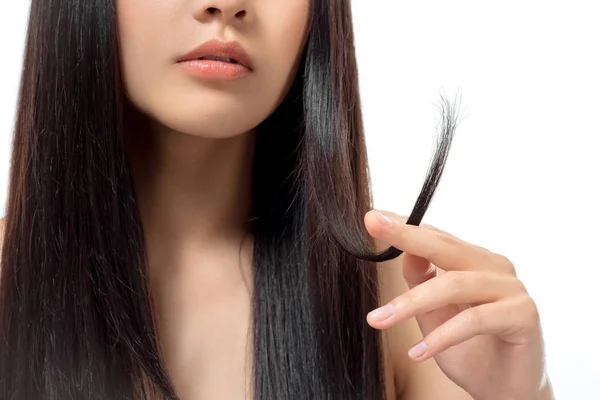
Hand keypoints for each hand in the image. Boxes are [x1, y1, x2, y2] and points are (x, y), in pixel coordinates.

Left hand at [363, 210, 552, 399]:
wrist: (505, 390)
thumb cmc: (470, 350)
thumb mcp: (435, 313)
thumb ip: (422, 281)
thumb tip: (403, 251)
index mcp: (474, 260)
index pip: (436, 237)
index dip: (404, 226)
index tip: (372, 217)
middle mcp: (495, 267)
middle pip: (445, 247)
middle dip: (405, 236)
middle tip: (373, 224)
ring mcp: (512, 288)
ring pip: (453, 284)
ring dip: (410, 303)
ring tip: (379, 320)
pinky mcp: (523, 315)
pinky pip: (473, 320)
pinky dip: (441, 337)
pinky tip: (417, 352)